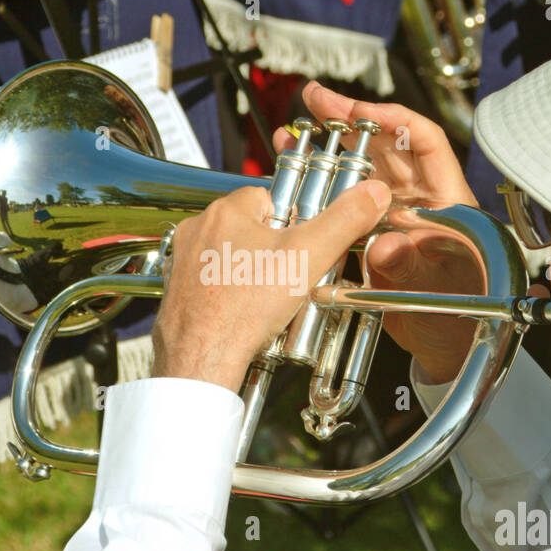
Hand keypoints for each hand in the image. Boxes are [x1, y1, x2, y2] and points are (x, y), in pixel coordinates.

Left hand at [151, 178, 391, 391]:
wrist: (203, 357)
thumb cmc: (245, 308)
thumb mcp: (308, 257)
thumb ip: (343, 220)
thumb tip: (373, 192)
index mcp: (227, 210)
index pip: (269, 199)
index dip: (293, 222)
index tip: (303, 245)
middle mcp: (198, 229)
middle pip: (250, 228)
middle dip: (272, 250)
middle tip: (289, 277)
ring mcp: (184, 261)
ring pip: (230, 256)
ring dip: (250, 272)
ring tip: (268, 299)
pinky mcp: (178, 289)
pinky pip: (212, 281)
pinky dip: (228, 293)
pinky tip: (244, 311)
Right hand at [275, 82, 482, 383]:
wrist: (445, 347)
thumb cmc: (460, 319)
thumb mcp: (437, 291)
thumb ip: (411, 266)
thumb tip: (384, 246)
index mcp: (446, 202)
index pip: (426, 142)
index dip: (395, 121)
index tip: (360, 112)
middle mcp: (420, 201)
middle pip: (386, 146)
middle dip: (348, 120)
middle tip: (315, 100)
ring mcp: (395, 216)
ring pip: (360, 169)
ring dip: (327, 148)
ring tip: (293, 131)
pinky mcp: (373, 233)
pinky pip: (345, 200)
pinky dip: (320, 184)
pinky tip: (294, 173)